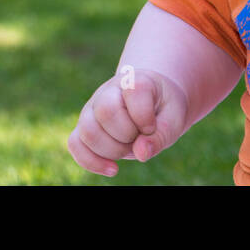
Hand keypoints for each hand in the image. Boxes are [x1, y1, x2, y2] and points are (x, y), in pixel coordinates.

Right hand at [67, 67, 189, 176]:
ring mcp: (92, 108)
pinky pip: (75, 144)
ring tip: (128, 149)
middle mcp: (108, 91)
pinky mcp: (84, 126)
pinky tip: (113, 169)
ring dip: (112, 150)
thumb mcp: (175, 118)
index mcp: (134, 81)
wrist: (153, 101)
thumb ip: (162, 134)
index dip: (144, 117)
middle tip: (141, 138)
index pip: (132, 92)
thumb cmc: (164, 108)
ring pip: (87, 131)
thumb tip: (141, 154)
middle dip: (127, 135)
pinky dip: (91, 162)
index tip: (152, 126)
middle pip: (106, 112)